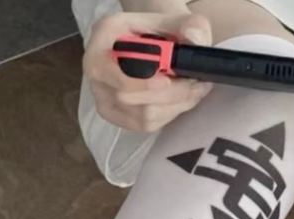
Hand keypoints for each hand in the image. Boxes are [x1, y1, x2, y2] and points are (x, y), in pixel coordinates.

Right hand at [83, 8, 212, 131]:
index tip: (166, 80)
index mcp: (101, 40)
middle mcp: (97, 72)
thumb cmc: (162, 31)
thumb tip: (196, 39)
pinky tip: (183, 99)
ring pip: (142, 115)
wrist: (157, 45)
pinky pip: (148, 125)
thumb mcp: (176, 18)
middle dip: (169, 93)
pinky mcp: (121, 118)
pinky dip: (172, 113)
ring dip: (175, 105)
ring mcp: (106, 98)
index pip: (104, 69)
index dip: (135, 80)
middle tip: (195, 83)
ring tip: (194, 89)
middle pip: (127, 97)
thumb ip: (190, 24)